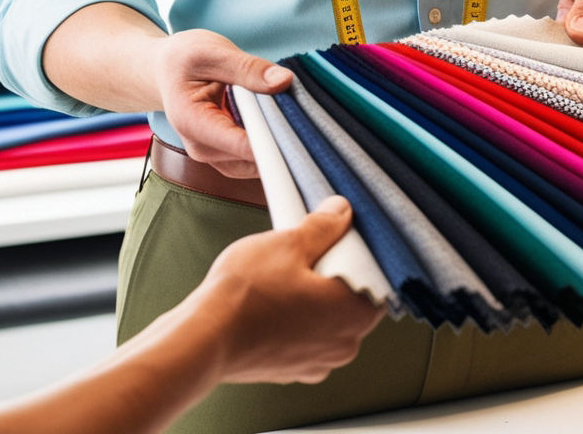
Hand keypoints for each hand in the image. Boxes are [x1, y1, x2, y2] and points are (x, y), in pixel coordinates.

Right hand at [151, 29, 292, 177]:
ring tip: (292, 116)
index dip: (274, 141)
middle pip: (252, 159)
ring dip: (278, 146)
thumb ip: (248, 68)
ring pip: (258, 166)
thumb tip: (284, 81)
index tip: (303, 130)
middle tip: (305, 117)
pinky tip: (281, 124)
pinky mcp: (226, 158)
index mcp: (192, 122)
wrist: (167, 71)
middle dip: (280, 142)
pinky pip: (256, 161)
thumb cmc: (184, 60)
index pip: (241, 145)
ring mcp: (214, 157)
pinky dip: (272, 145)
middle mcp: (201, 149)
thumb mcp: (213, 52)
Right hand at [192, 197, 384, 384]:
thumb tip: (341, 213)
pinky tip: (271, 302)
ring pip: (328, 319)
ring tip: (282, 278)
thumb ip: (323, 227)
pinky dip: (295, 320)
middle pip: (353, 299)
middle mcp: (344, 345)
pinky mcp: (292, 370)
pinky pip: (305, 337)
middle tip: (305, 255)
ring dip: (313, 298)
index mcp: (354, 313)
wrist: (204, 340)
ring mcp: (318, 362)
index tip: (340, 241)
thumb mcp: (287, 244)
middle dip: (333, 275)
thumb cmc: (245, 298)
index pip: (378, 279)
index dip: (358, 255)